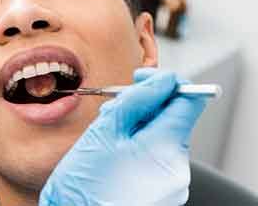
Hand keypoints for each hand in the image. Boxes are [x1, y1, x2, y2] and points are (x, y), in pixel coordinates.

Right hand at [39, 68, 206, 205]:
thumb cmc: (83, 185)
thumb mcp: (104, 132)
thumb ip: (136, 100)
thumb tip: (161, 79)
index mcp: (165, 148)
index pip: (189, 99)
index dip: (166, 82)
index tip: (142, 79)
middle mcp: (178, 168)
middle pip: (172, 118)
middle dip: (144, 107)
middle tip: (113, 110)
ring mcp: (173, 184)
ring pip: (162, 137)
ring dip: (138, 128)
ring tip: (108, 137)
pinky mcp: (164, 193)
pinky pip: (157, 158)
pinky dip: (138, 148)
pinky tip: (114, 155)